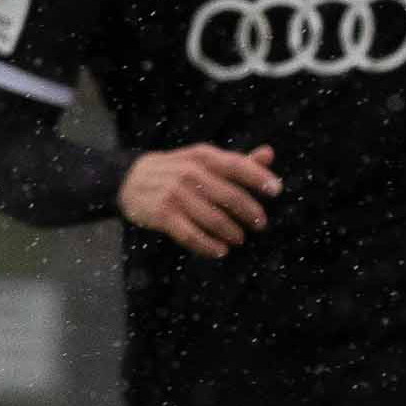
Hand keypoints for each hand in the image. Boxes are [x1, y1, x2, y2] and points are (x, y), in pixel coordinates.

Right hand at [120, 143, 278, 256]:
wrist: (128, 179)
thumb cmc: (175, 170)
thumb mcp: (202, 160)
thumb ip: (235, 161)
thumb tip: (268, 154)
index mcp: (201, 157)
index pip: (236, 165)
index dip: (258, 177)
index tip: (276, 190)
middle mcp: (188, 173)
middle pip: (229, 196)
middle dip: (249, 212)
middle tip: (259, 223)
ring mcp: (174, 195)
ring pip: (213, 219)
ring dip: (231, 232)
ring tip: (239, 239)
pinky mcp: (162, 214)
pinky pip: (191, 235)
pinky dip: (209, 246)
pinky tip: (220, 251)